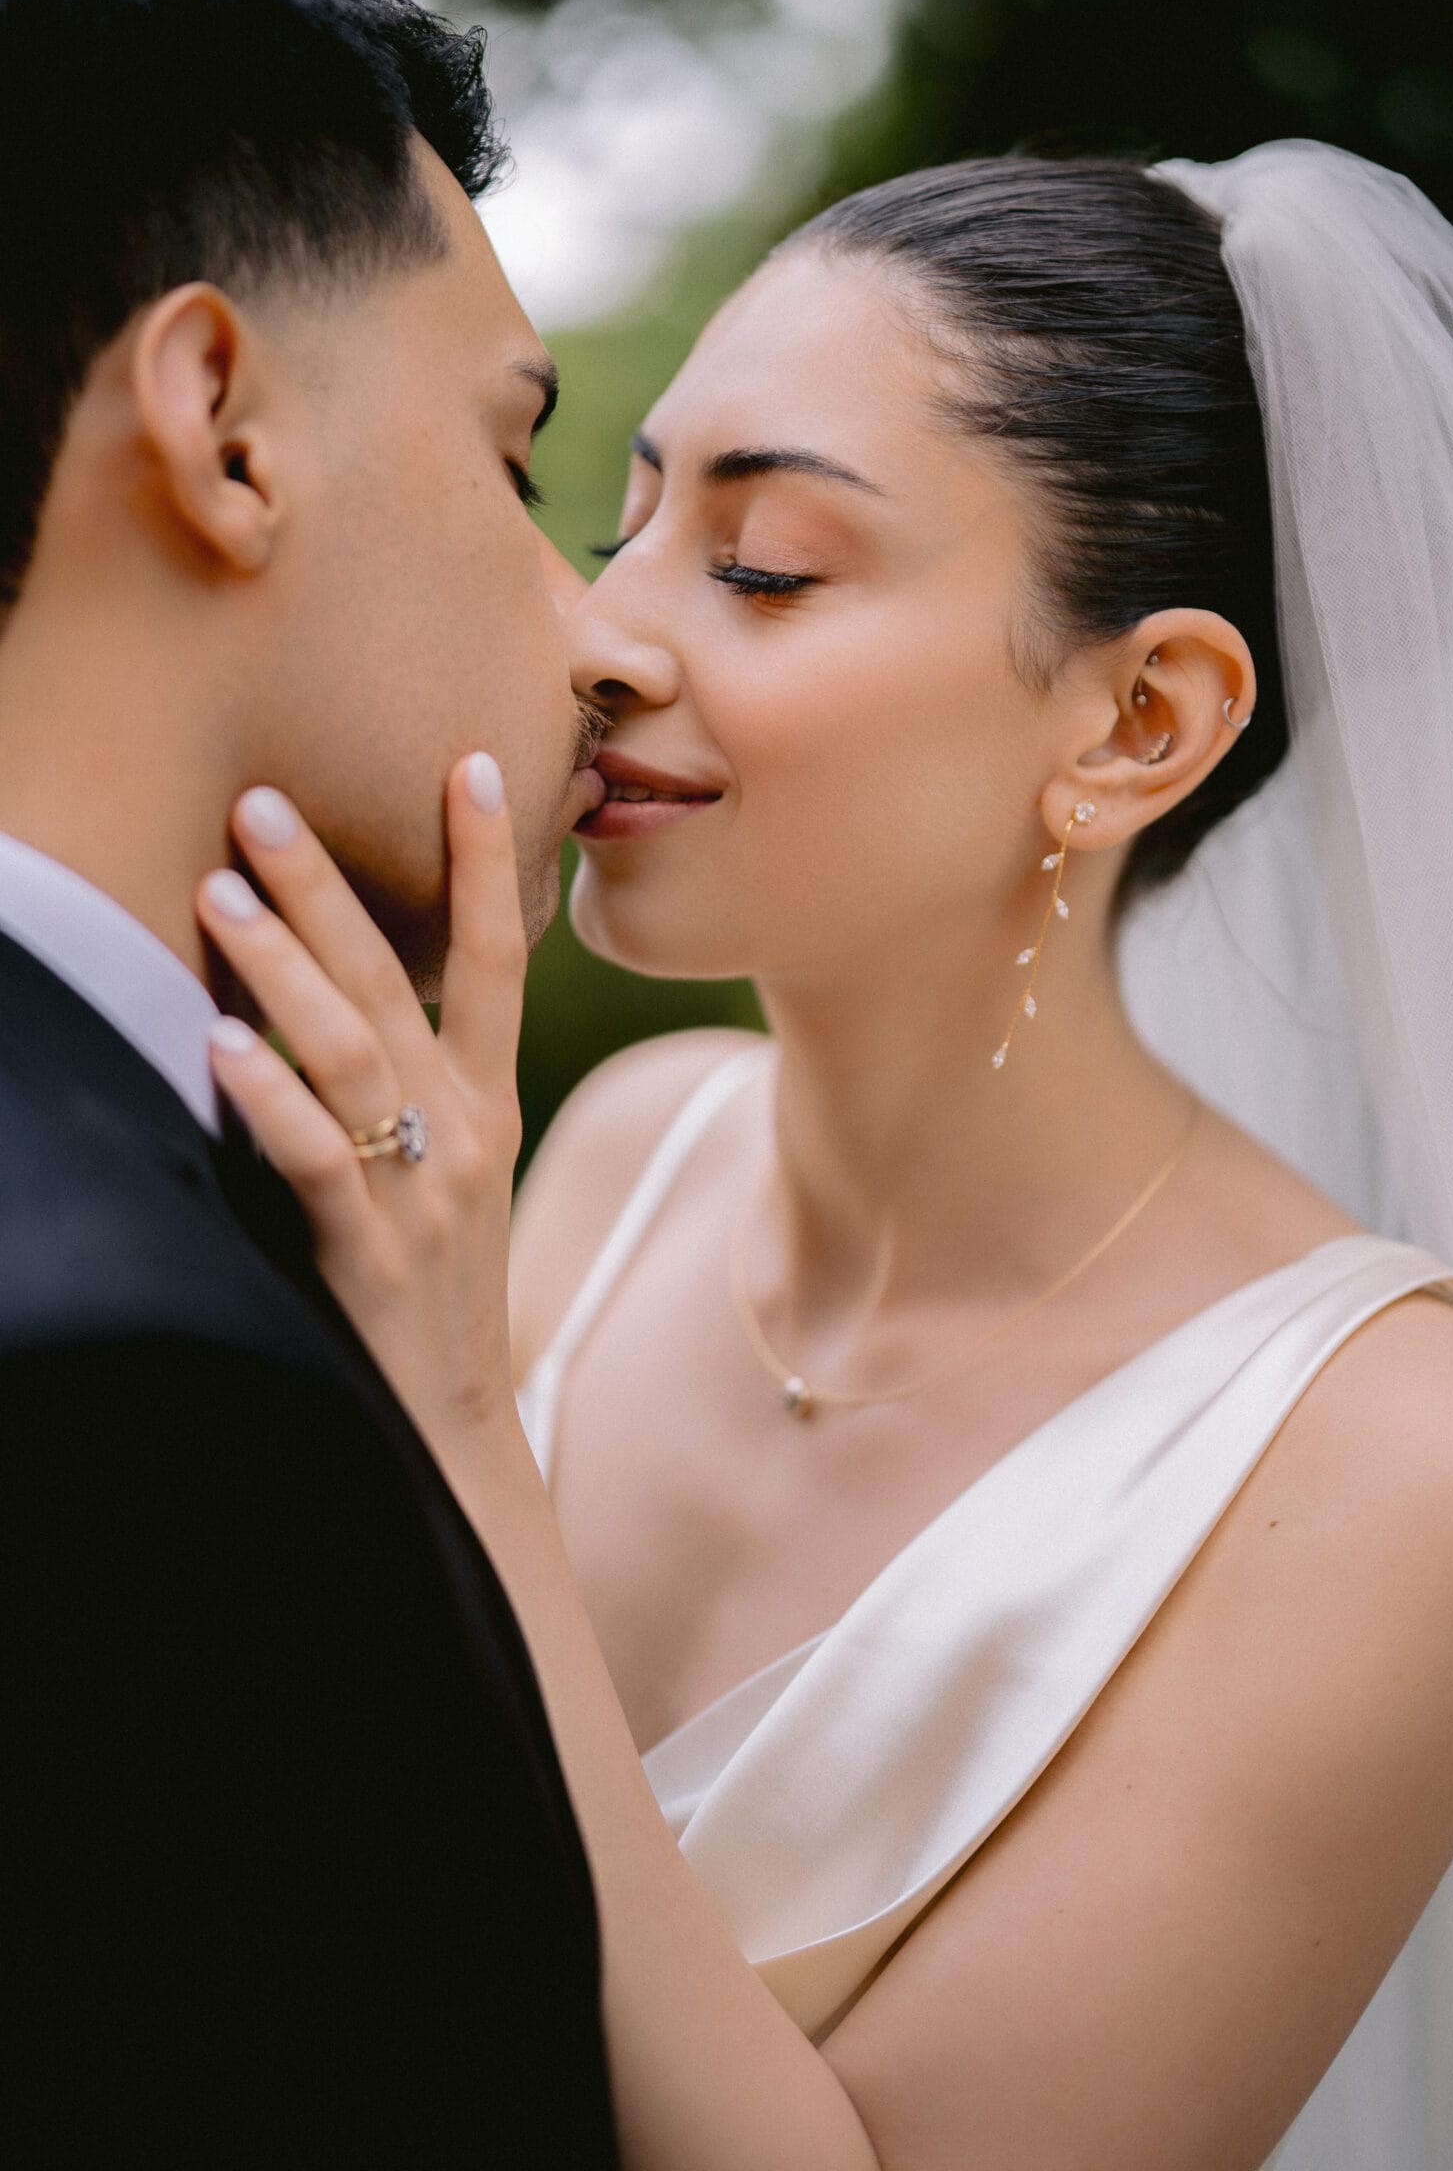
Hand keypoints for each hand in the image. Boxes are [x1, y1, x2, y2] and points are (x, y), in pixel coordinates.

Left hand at [198, 756, 528, 1452]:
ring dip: (283, 965)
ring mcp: (422, 1187)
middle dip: (329, 884)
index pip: (501, 955)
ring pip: (351, 1051)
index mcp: (489, 1098)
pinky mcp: (370, 1250)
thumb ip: (405, 1077)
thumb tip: (329, 981)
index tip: (475, 763)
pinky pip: (315, 1158)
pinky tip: (220, 1045)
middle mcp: (465, 1126)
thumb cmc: (430, 1280)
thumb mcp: (446, 1165)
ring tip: (219, 890)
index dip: (489, 859)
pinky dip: (268, 1098)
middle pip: (400, 978)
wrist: (455, 1423)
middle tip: (260, 800)